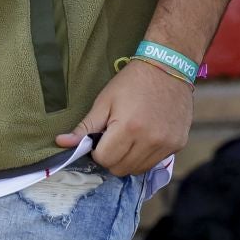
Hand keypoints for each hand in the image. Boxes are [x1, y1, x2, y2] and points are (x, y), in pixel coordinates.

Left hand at [55, 58, 191, 175]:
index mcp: (128, 128)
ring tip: (127, 139)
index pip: (105, 159)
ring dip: (128, 160)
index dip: (97, 152)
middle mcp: (150, 140)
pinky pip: (155, 163)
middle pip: (121, 169)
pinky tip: (143, 139)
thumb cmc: (131, 83)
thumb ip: (85, 126)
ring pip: (138, 170)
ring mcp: (167, 145)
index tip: (99, 138)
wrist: (167, 69)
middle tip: (112, 139)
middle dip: (111, 158)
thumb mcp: (104, 101)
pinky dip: (144, 157)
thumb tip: (61, 142)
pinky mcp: (178, 145)